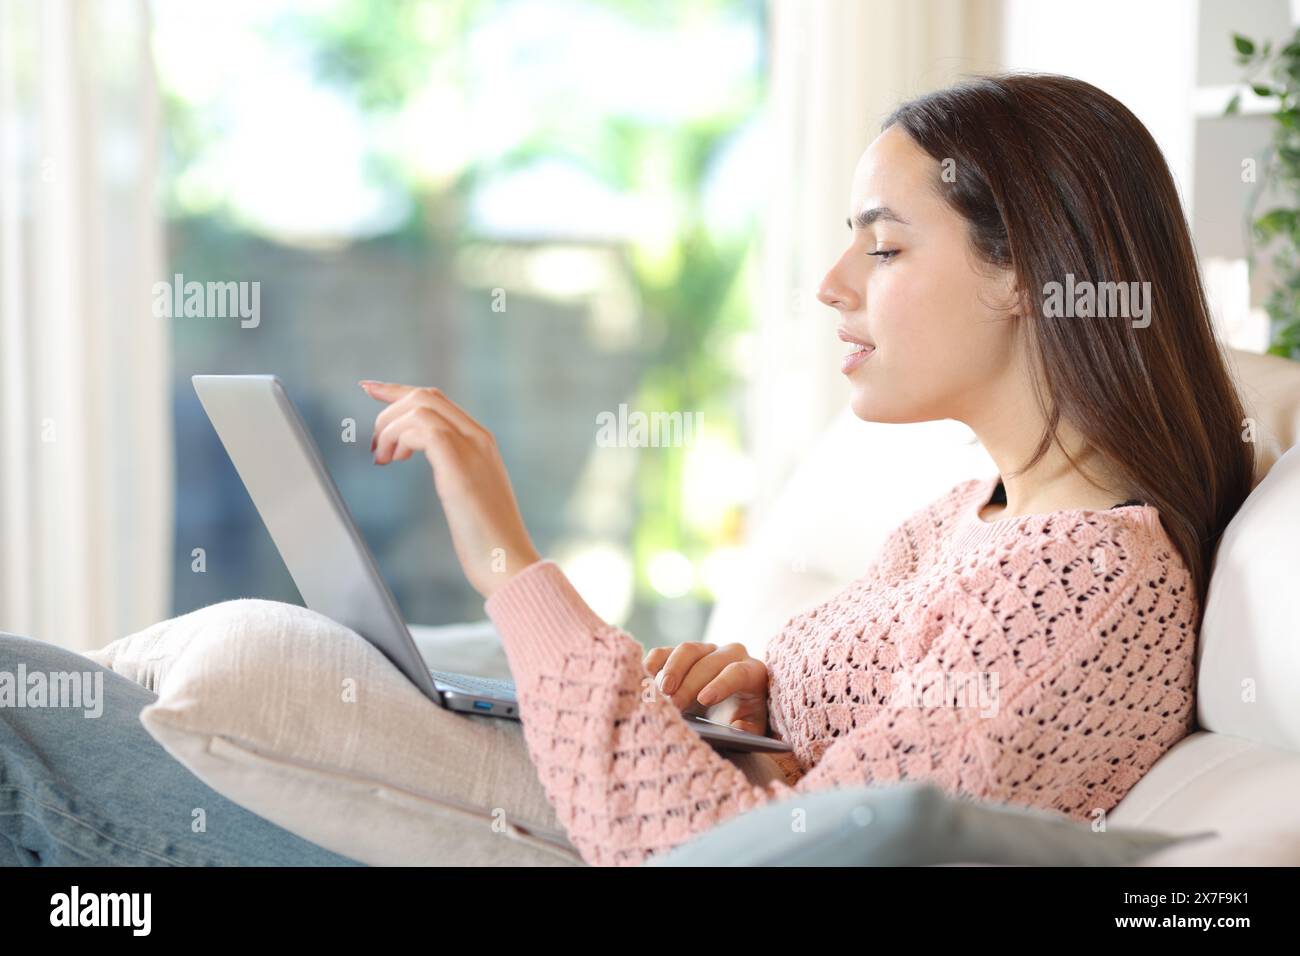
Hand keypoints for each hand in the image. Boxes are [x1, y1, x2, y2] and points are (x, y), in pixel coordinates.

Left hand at [361, 380, 540, 599]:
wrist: (510, 565)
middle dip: (389, 411)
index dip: (397, 391)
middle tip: (376, 447)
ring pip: (420, 408)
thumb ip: (456, 470)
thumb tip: (433, 463)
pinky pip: (424, 430)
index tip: (369, 389)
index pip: (437, 400)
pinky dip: (399, 439)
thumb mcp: (470, 494)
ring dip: (390, 428)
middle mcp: (479, 439)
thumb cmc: (488, 539)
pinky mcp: (460, 469)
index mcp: (482, 442)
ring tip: (383, 459)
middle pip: (426, 396)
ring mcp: (472, 451)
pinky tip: (393, 461)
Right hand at [642, 641, 769, 735]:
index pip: (738, 672)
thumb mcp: (751, 730)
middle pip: (708, 661)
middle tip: (675, 705)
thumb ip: (748, 731)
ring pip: (687, 650)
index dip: (720, 684)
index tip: (704, 700)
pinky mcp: (681, 654)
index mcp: (752, 673)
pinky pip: (665, 651)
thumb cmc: (741, 722)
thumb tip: (738, 727)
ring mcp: (705, 650)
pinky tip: (646, 677)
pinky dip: (654, 662)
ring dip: (672, 670)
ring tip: (660, 692)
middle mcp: (730, 655)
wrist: (729, 712)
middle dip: (690, 683)